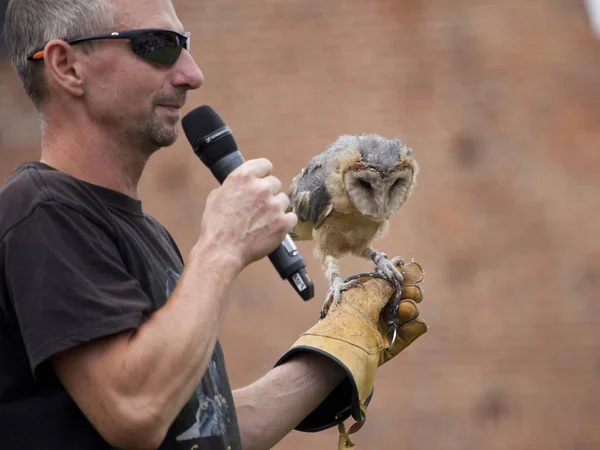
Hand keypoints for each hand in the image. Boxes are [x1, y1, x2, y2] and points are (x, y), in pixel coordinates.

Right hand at [198, 158, 297, 269]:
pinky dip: (284, 223)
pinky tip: (273, 228)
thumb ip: (233, 186)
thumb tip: (241, 185)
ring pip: (284, 200)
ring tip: (263, 221)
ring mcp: (274, 205)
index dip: (263, 174)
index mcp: (243, 177)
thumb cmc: (216, 227)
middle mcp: (261, 188)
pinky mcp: (283, 222)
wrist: (222, 251)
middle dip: (268, 193)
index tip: (261, 181)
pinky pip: (291, 217)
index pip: (265, 165)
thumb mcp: (216, 197)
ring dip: (276, 208)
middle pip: (275, 183)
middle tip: (259, 207)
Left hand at [274, 259, 426, 434]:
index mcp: (361, 294)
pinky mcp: (385, 347)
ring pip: (405, 315)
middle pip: (399, 297)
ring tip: (405, 310)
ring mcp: (378, 329)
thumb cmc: (351, 314)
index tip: (413, 275)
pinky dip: (414, 327)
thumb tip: (402, 275)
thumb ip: (387, 283)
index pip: (386, 282)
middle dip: (410, 293)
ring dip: (410, 309)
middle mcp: (369, 311)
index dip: (402, 277)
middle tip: (413, 293)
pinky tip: (415, 323)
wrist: (341, 349)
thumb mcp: (368, 292)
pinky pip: (406, 334)